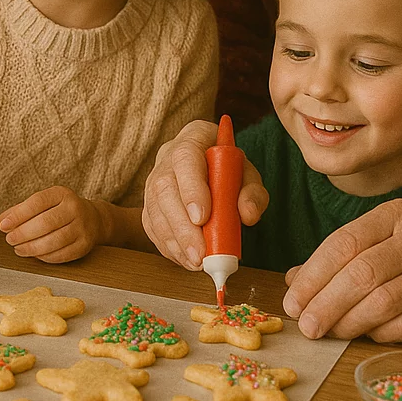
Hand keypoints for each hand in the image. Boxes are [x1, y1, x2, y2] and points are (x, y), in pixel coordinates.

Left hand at [0, 186, 104, 262]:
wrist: (93, 219)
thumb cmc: (61, 210)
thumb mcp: (44, 203)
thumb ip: (22, 210)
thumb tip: (3, 220)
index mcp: (61, 194)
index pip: (37, 202)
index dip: (18, 215)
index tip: (4, 225)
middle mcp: (74, 208)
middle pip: (45, 223)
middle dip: (23, 233)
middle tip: (10, 239)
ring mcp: (82, 227)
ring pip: (53, 241)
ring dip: (32, 247)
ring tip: (18, 249)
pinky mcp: (84, 245)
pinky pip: (61, 254)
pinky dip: (44, 257)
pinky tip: (34, 254)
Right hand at [141, 119, 267, 269]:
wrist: (211, 165)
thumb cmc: (229, 169)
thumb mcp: (248, 174)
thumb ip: (252, 192)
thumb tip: (248, 215)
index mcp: (194, 137)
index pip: (186, 158)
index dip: (191, 189)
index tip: (202, 218)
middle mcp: (167, 155)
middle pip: (164, 188)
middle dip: (182, 226)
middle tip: (201, 255)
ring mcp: (153, 178)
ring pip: (154, 209)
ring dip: (175, 241)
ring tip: (196, 263)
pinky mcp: (148, 201)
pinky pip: (151, 225)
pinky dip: (168, 246)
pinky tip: (186, 259)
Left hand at [283, 200, 401, 341]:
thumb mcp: (383, 228)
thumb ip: (341, 251)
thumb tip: (295, 280)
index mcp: (394, 215)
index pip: (345, 243)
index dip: (314, 273)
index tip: (293, 298)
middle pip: (362, 274)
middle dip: (326, 302)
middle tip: (305, 323)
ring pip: (383, 303)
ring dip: (348, 322)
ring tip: (326, 331)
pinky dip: (379, 333)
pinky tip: (362, 334)